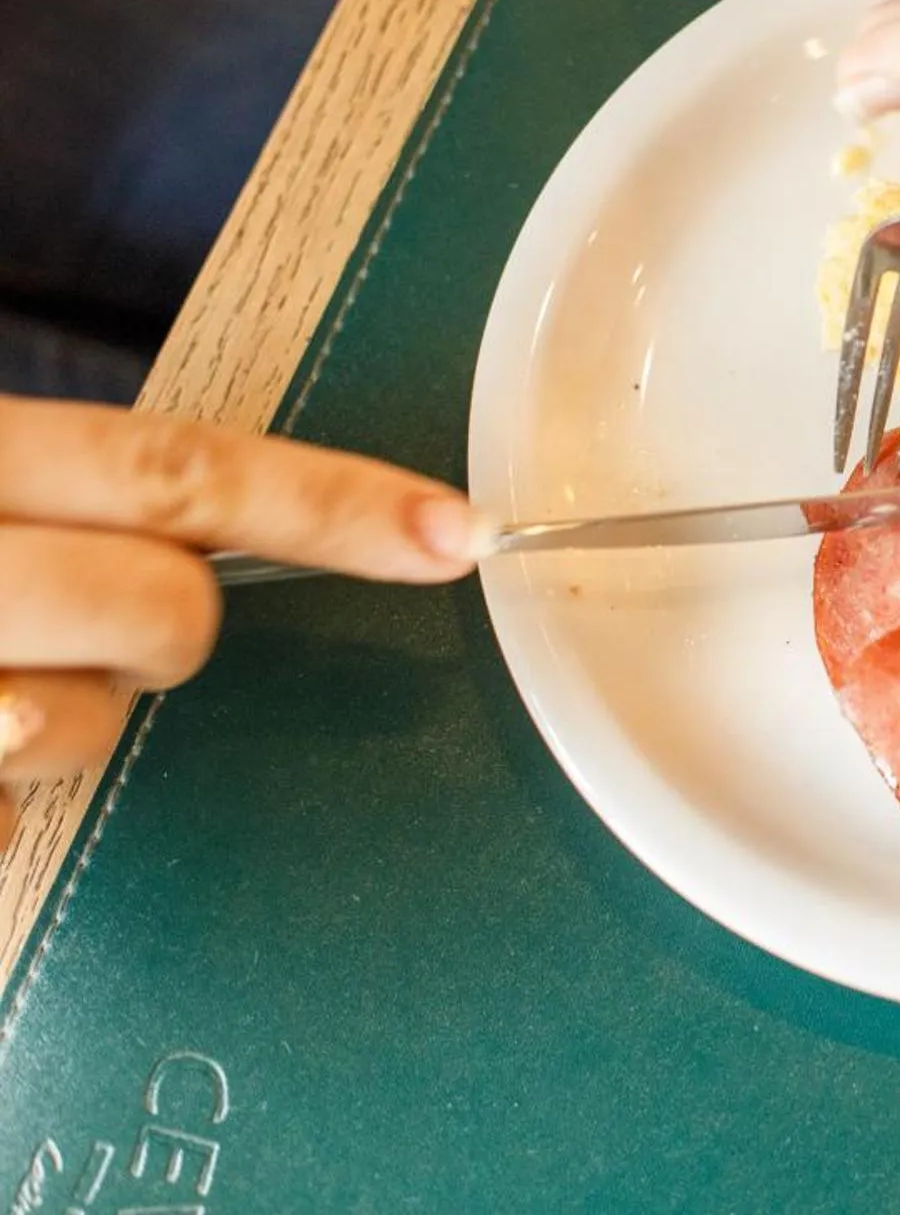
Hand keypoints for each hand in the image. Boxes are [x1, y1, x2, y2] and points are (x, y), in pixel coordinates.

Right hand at [0, 399, 487, 846]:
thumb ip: (93, 503)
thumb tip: (248, 541)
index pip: (184, 472)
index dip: (332, 504)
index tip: (459, 532)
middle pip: (166, 608)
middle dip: (162, 634)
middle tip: (96, 629)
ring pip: (83, 724)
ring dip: (59, 721)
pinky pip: (7, 823)